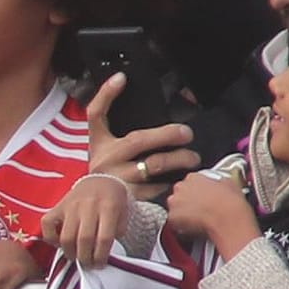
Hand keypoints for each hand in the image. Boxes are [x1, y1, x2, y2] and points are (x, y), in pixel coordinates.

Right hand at [41, 175, 130, 266]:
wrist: (100, 180)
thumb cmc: (113, 200)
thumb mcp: (123, 213)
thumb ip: (118, 231)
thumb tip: (104, 252)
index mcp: (109, 207)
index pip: (104, 238)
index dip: (101, 256)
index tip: (100, 264)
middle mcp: (88, 205)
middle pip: (84, 239)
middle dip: (86, 258)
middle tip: (88, 265)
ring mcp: (71, 205)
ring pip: (66, 236)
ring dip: (70, 253)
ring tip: (76, 257)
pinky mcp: (58, 206)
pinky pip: (47, 225)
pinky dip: (51, 238)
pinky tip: (60, 243)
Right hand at [84, 73, 198, 197]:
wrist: (95, 210)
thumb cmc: (107, 172)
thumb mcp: (105, 150)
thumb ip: (118, 130)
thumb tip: (142, 106)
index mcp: (99, 144)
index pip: (96, 114)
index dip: (106, 94)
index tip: (122, 78)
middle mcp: (105, 161)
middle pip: (137, 141)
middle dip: (167, 134)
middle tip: (187, 133)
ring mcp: (117, 181)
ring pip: (152, 166)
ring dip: (177, 160)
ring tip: (193, 158)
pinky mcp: (129, 201)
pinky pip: (157, 190)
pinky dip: (172, 184)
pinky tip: (183, 180)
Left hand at [165, 171, 257, 257]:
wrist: (228, 219)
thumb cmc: (230, 203)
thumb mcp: (229, 183)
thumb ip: (218, 182)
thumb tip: (220, 185)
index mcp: (193, 177)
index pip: (189, 182)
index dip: (196, 192)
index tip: (202, 198)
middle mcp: (180, 187)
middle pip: (179, 194)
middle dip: (187, 201)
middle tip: (200, 209)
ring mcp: (175, 202)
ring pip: (175, 207)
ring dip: (183, 213)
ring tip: (197, 220)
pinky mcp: (172, 218)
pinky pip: (174, 222)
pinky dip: (181, 225)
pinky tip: (194, 227)